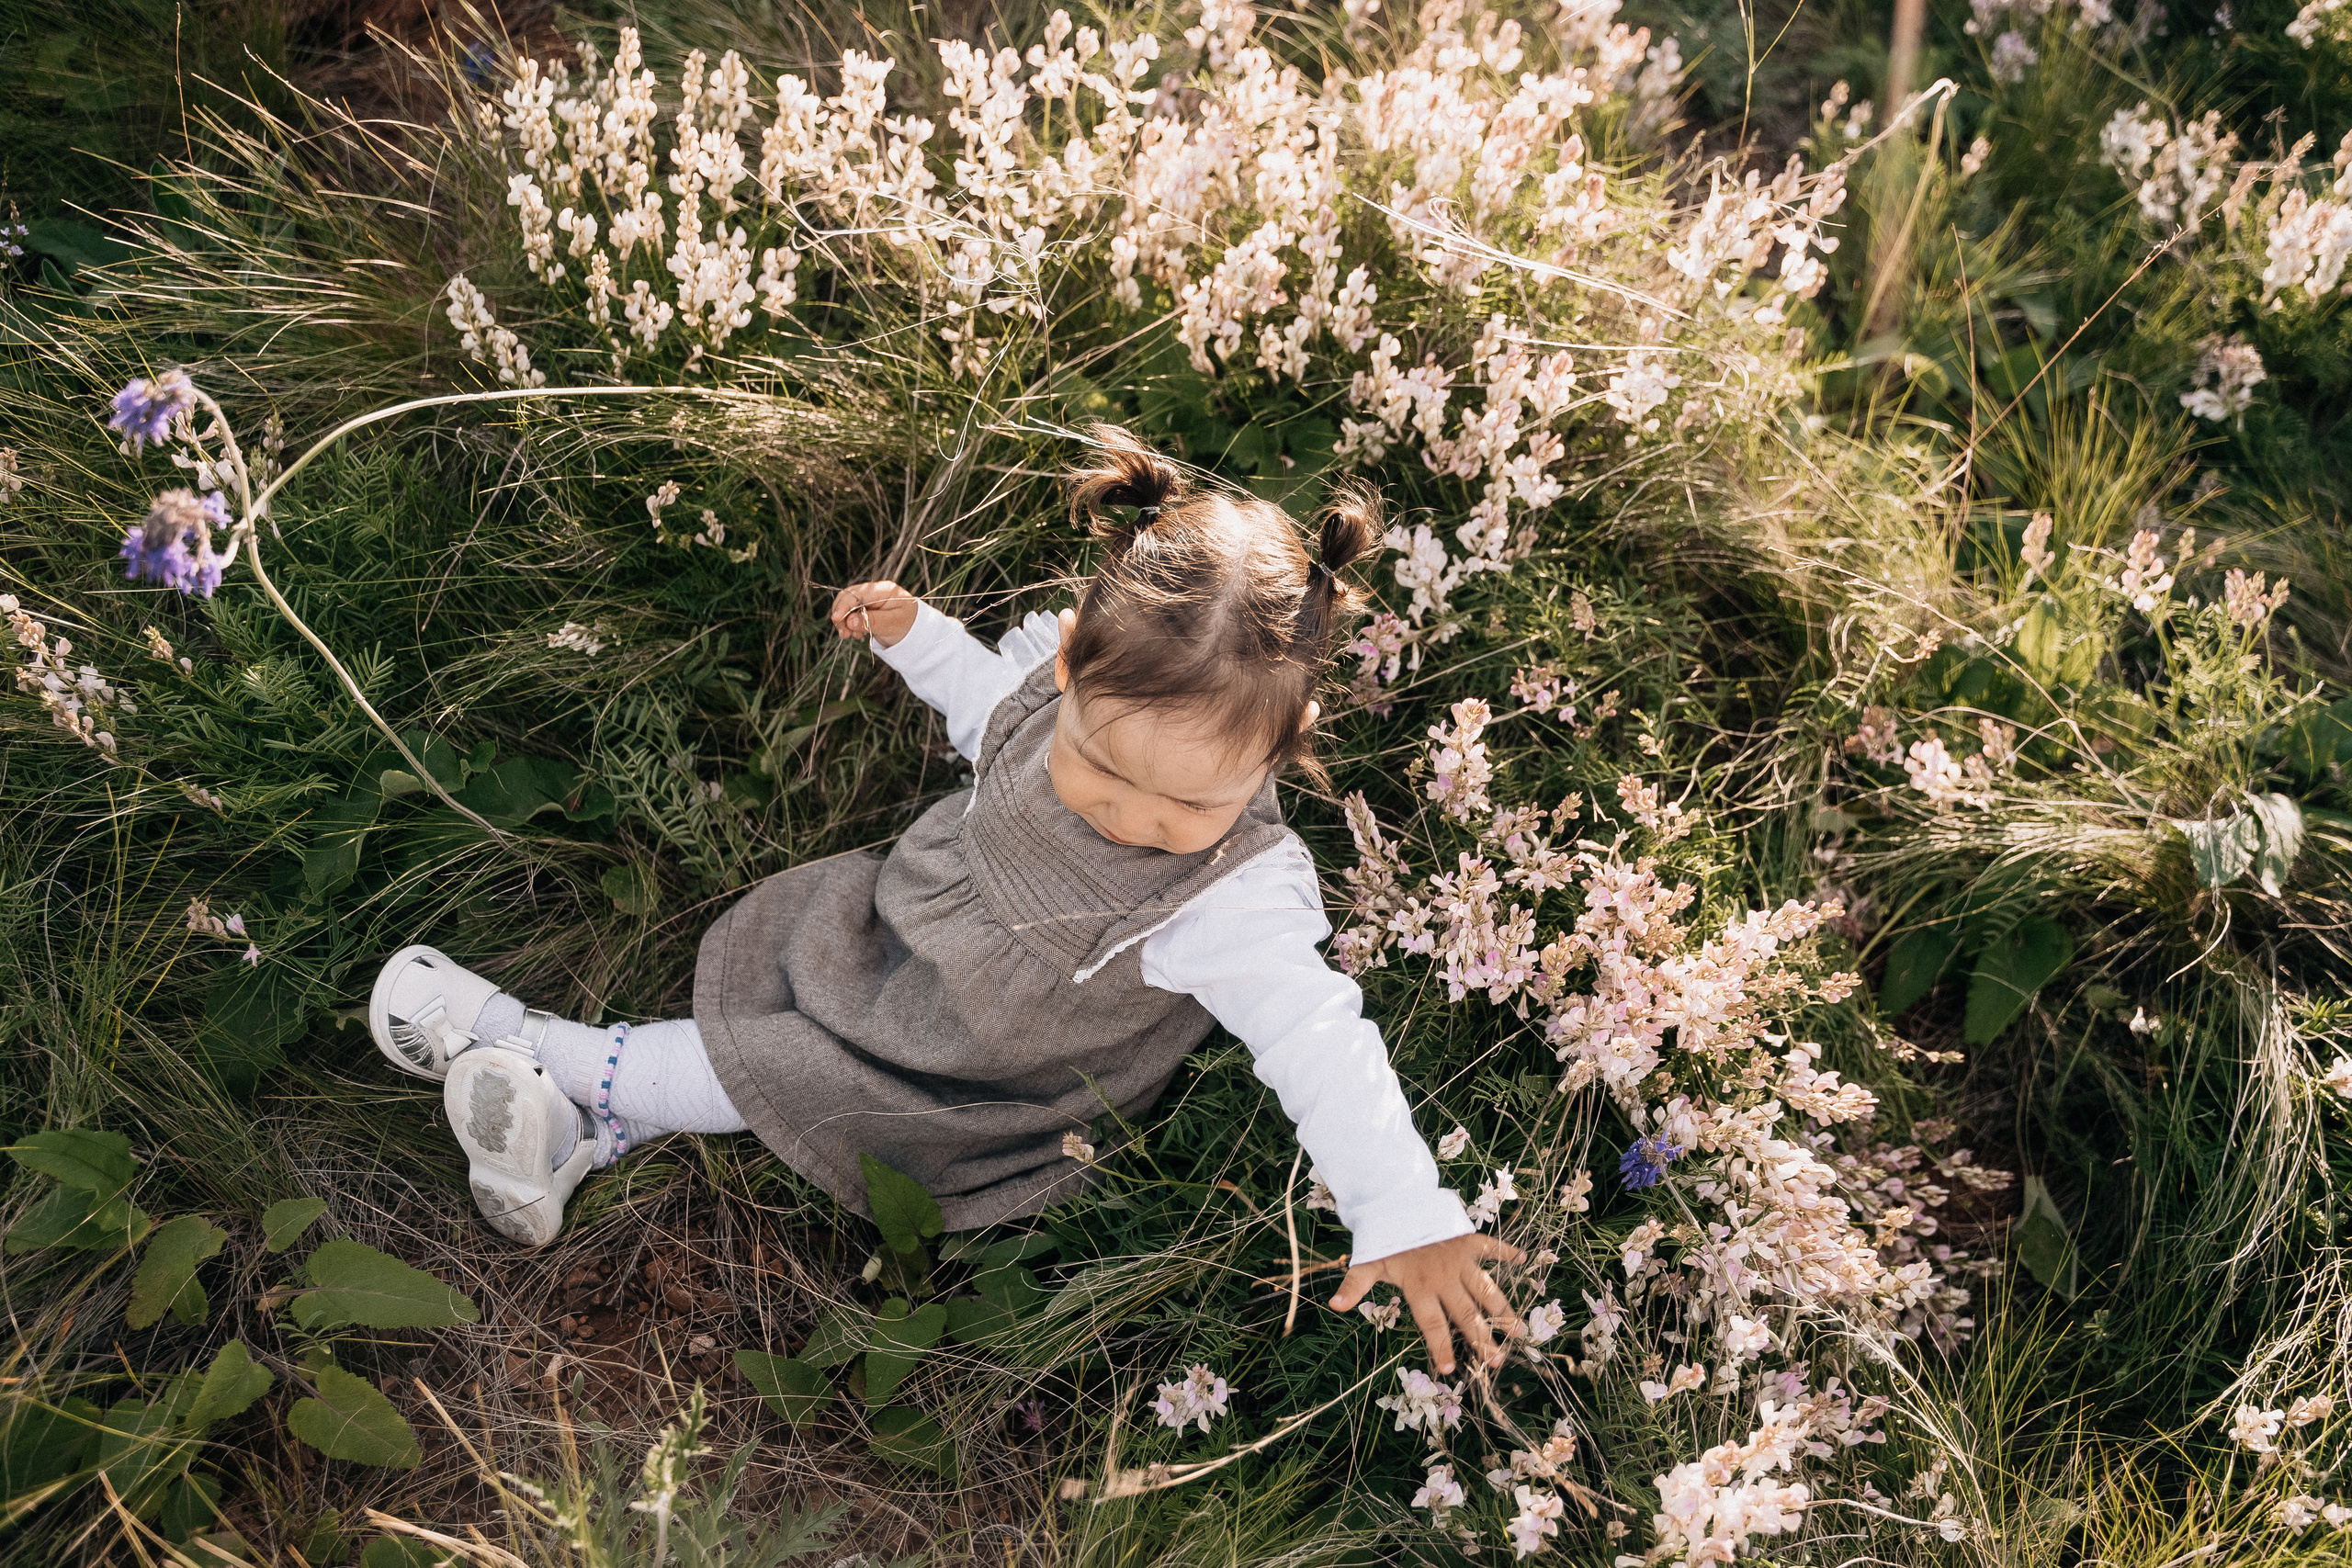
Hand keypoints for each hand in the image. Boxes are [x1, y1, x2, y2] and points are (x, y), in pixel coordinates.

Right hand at [830, 580, 918, 647]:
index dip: (844, 605)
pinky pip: (851, 614)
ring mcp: (869, 600)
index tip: (836, 619)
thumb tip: (850, 621)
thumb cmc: (909, 625)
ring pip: (847, 606)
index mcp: (884, 590)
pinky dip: (849, 625)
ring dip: (844, 621)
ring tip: (849, 636)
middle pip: (848, 597)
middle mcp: (874, 591)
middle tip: (843, 633)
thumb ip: (872, 622)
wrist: (916, 632)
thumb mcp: (892, 624)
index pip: (858, 593)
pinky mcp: (866, 609)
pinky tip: (855, 635)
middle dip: (841, 615)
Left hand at [1330, 1233, 1524, 1374]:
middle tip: (1496, 1363)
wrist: (1395, 1197)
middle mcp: (1443, 1277)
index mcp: (1419, 1286)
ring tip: (1518, 1332)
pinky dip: (1506, 1251)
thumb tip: (1334, 1308)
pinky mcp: (1468, 1240)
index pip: (1432, 1323)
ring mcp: (1459, 1259)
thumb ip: (1354, 1286)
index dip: (1440, 1347)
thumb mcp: (1366, 1261)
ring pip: (1486, 1289)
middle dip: (1482, 1340)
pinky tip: (1523, 1260)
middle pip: (1466, 1314)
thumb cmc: (1382, 1235)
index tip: (1450, 1370)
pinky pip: (1491, 1246)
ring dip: (1502, 1310)